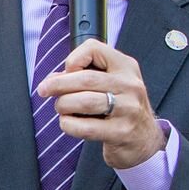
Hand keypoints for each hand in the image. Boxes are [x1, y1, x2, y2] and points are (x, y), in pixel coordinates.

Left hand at [36, 39, 163, 170]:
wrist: (144, 140)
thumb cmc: (120, 108)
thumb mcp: (110, 84)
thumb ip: (83, 76)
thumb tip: (51, 80)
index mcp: (126, 66)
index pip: (94, 49)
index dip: (73, 59)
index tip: (66, 72)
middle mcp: (130, 85)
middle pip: (85, 78)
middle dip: (58, 84)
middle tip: (44, 90)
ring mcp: (128, 109)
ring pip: (84, 101)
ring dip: (63, 105)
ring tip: (61, 109)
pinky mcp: (121, 132)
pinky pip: (86, 127)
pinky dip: (69, 125)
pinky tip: (68, 123)